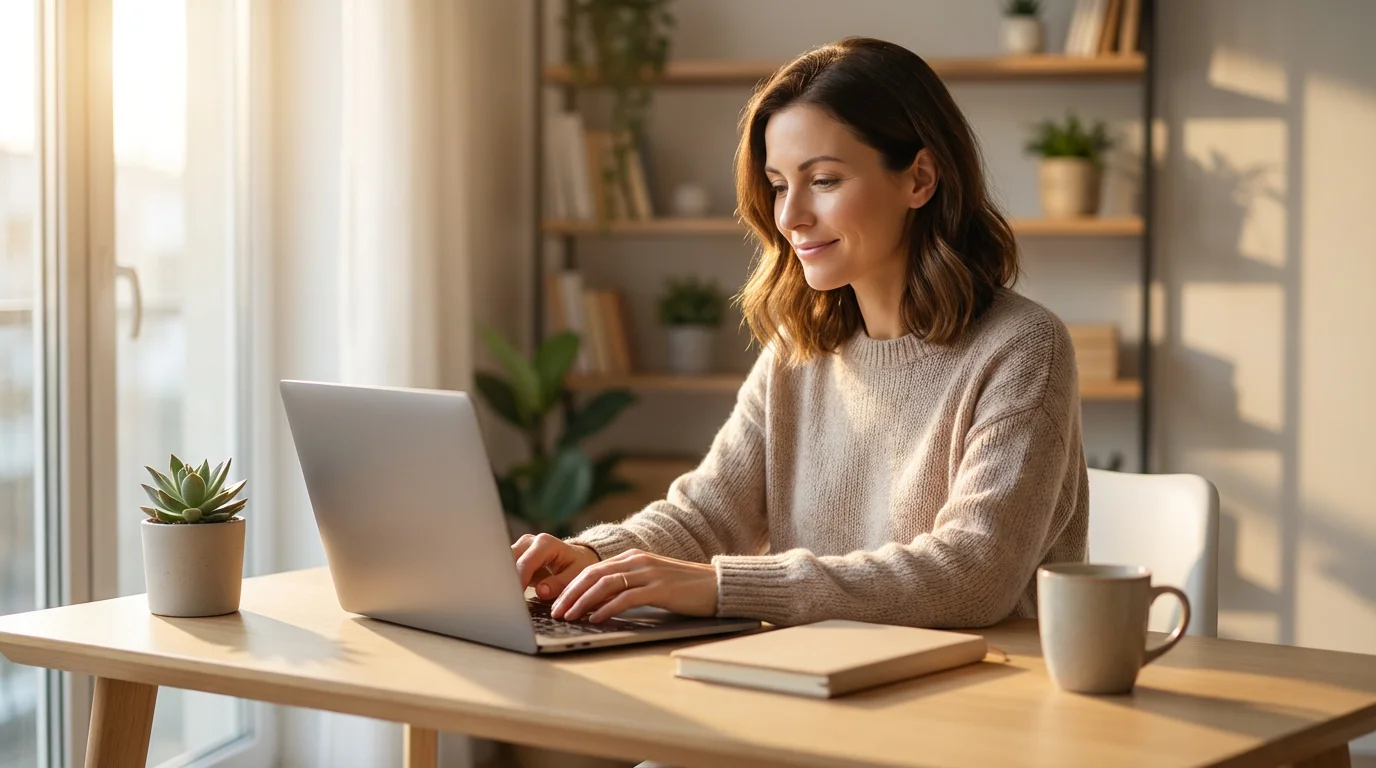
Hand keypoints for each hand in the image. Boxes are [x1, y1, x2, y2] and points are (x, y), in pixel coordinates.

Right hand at [511, 533, 600, 600]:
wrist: (577, 559)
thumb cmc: (577, 567)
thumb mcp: (575, 576)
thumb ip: (559, 584)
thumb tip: (540, 591)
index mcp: (545, 543)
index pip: (525, 563)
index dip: (519, 582)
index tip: (516, 600)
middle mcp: (529, 541)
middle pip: (509, 560)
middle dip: (507, 580)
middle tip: (507, 601)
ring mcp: (520, 547)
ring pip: (503, 563)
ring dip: (504, 580)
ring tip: (506, 599)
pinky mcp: (515, 556)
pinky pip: (505, 568)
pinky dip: (506, 581)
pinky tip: (508, 595)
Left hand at [552, 549, 717, 622]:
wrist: (718, 585)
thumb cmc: (684, 588)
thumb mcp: (651, 582)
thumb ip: (628, 587)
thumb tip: (599, 604)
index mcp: (633, 558)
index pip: (593, 569)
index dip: (571, 586)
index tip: (556, 602)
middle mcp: (637, 561)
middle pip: (593, 574)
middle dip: (570, 593)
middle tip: (555, 611)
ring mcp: (648, 573)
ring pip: (605, 584)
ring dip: (583, 601)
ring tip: (569, 616)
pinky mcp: (660, 589)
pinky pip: (626, 598)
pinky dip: (607, 608)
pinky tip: (596, 619)